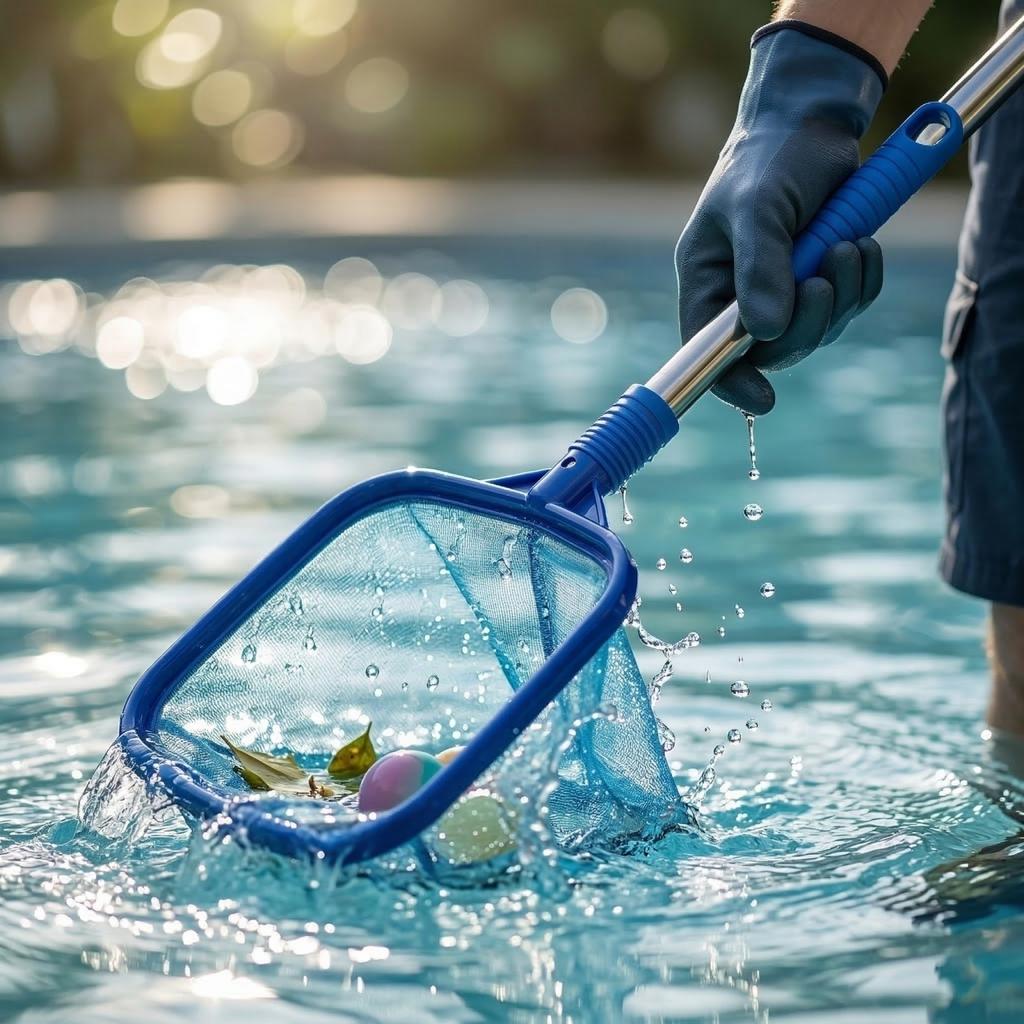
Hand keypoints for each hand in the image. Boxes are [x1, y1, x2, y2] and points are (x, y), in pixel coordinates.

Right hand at [676, 23, 886, 413]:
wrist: (814, 121)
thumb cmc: (770, 158)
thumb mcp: (758, 207)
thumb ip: (761, 268)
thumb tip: (766, 332)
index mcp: (706, 282)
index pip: (708, 351)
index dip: (730, 381)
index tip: (762, 400)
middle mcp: (740, 295)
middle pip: (771, 349)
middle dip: (807, 322)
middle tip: (824, 278)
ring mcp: (783, 290)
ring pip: (816, 331)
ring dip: (841, 295)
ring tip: (846, 244)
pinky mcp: (822, 278)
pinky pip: (848, 307)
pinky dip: (862, 283)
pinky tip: (860, 245)